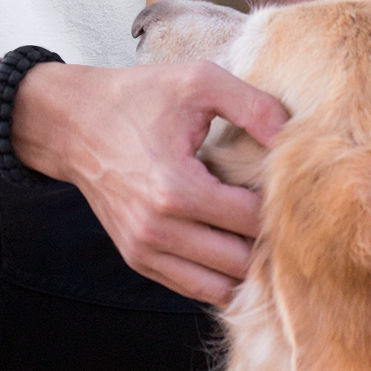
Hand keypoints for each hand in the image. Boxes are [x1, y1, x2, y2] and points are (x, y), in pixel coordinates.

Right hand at [13, 61, 286, 305]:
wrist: (72, 122)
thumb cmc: (137, 97)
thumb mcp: (199, 82)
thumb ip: (256, 107)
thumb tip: (298, 140)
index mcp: (176, 188)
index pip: (253, 221)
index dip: (283, 206)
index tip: (292, 187)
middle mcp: (158, 230)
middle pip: (242, 263)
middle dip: (270, 243)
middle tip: (286, 215)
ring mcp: (144, 251)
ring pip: (221, 288)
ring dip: (247, 268)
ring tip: (261, 234)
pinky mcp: (138, 259)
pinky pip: (194, 289)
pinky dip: (220, 277)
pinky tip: (234, 246)